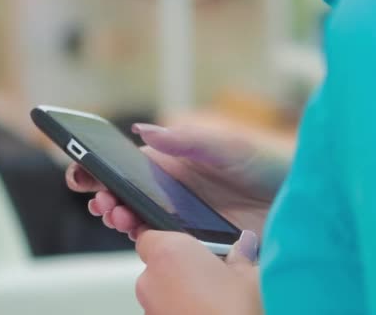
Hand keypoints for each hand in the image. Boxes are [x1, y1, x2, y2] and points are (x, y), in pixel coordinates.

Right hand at [66, 123, 289, 238]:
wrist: (295, 199)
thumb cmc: (264, 163)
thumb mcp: (227, 146)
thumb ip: (187, 140)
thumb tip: (144, 130)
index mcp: (172, 163)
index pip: (126, 167)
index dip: (99, 169)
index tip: (80, 172)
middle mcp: (172, 192)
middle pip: (125, 197)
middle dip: (104, 199)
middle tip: (101, 201)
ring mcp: (182, 219)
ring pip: (138, 222)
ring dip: (120, 219)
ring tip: (117, 214)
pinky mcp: (196, 243)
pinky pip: (164, 245)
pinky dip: (148, 241)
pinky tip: (142, 235)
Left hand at [134, 229, 261, 314]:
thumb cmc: (240, 313)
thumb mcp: (251, 277)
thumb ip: (242, 256)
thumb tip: (244, 245)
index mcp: (169, 253)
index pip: (150, 235)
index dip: (169, 239)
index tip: (190, 247)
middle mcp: (151, 281)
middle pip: (158, 265)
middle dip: (181, 269)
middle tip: (213, 277)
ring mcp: (150, 310)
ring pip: (161, 293)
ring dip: (180, 295)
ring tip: (215, 304)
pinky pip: (166, 313)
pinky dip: (181, 313)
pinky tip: (206, 314)